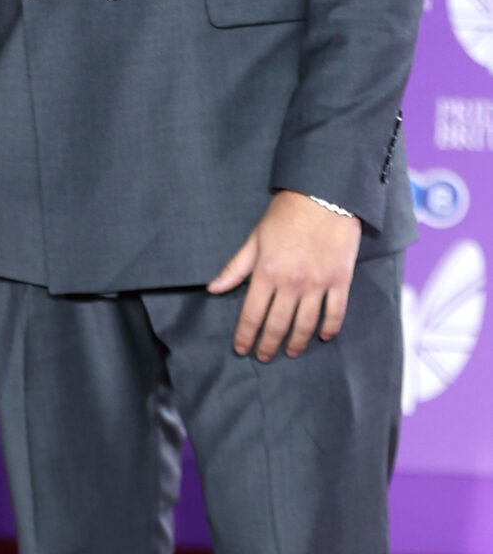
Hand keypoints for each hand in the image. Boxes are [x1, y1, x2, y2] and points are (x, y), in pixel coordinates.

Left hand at [207, 188, 360, 358]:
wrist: (325, 196)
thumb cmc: (285, 215)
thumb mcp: (255, 239)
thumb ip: (235, 268)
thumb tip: (213, 288)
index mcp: (266, 273)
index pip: (251, 315)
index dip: (245, 336)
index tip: (242, 349)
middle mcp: (291, 283)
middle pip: (277, 325)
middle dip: (268, 345)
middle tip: (264, 357)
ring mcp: (318, 284)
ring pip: (306, 325)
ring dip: (296, 343)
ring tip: (291, 352)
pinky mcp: (340, 280)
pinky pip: (336, 313)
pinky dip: (329, 328)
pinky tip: (323, 337)